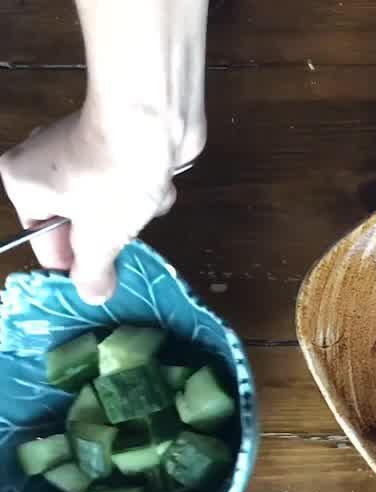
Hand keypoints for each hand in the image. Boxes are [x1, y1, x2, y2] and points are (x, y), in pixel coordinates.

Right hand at [0, 103, 203, 303]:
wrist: (152, 118)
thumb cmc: (112, 178)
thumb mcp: (99, 236)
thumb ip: (93, 270)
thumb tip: (92, 296)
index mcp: (24, 182)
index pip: (42, 239)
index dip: (75, 260)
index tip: (100, 274)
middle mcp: (45, 162)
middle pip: (81, 222)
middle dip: (112, 229)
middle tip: (124, 223)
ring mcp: (83, 149)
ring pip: (113, 204)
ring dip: (136, 208)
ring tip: (141, 195)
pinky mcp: (120, 142)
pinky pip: (133, 181)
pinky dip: (148, 186)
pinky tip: (157, 179)